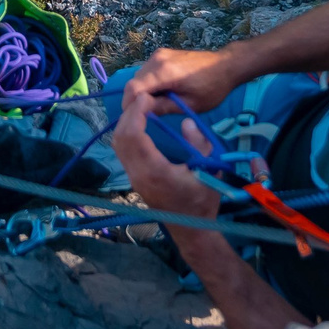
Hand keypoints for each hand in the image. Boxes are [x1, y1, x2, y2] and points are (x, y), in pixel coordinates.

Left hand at [112, 106, 221, 222]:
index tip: (148, 98)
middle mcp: (138, 174)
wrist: (192, 230)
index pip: (134, 136)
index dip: (137, 113)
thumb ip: (199, 144)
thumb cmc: (202, 201)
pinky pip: (123, 152)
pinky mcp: (135, 180)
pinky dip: (127, 134)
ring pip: (118, 146)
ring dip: (126, 124)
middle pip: (121, 138)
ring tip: (141, 108)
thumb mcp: (209, 170)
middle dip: (129, 114)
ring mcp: (134, 178)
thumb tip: (186, 122)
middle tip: (144, 99)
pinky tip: (140, 125)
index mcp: (155, 171)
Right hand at [118, 46, 245, 136]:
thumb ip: (164, 107)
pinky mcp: (162, 54)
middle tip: (146, 116)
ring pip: (139, 77)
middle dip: (136, 100)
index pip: (133, 89)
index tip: (134, 120)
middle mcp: (157, 59)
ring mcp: (159, 54)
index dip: (130, 106)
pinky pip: (147, 71)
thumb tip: (142, 112)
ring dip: (142, 92)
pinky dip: (149, 83)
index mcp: (164, 72)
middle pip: (134, 82)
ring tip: (156, 105)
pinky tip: (162, 92)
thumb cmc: (212, 88)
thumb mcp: (190, 104)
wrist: (227, 65)